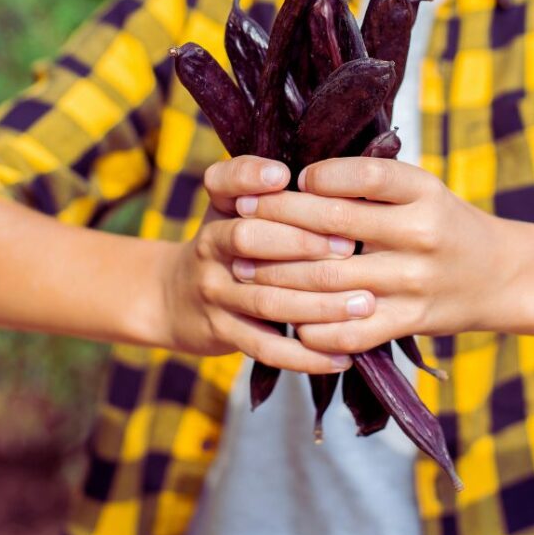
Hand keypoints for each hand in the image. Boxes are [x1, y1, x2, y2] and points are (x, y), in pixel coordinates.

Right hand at [161, 155, 377, 372]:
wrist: (170, 297)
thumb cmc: (227, 243)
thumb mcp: (234, 206)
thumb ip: (275, 190)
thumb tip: (341, 177)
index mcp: (220, 207)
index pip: (224, 182)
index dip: (250, 177)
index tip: (285, 176)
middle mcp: (211, 244)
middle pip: (248, 239)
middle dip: (300, 242)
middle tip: (349, 248)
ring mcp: (214, 290)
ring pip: (265, 298)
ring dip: (317, 304)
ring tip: (363, 304)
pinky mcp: (220, 332)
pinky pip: (263, 347)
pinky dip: (303, 356)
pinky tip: (340, 358)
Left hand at [227, 157, 509, 355]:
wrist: (498, 275)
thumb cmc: (442, 222)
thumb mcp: (419, 188)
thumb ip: (370, 181)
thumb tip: (299, 176)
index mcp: (422, 191)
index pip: (364, 176)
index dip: (319, 177)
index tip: (288, 179)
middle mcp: (421, 233)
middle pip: (336, 224)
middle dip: (279, 220)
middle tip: (240, 218)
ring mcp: (415, 281)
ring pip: (333, 279)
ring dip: (279, 274)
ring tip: (244, 267)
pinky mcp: (410, 321)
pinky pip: (352, 329)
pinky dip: (313, 326)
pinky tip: (286, 317)